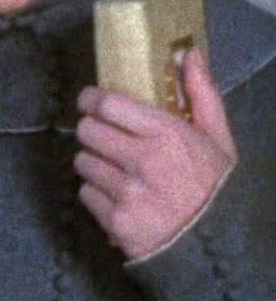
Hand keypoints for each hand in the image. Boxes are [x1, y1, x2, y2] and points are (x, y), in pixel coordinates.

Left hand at [74, 49, 236, 259]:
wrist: (217, 248)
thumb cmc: (216, 187)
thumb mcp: (218, 138)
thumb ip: (201, 93)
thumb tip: (187, 52)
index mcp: (166, 133)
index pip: (106, 104)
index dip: (90, 99)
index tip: (90, 101)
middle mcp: (142, 160)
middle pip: (86, 131)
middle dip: (92, 131)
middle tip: (103, 137)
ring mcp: (126, 193)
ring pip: (83, 162)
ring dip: (94, 163)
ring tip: (114, 169)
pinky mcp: (115, 221)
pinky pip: (86, 194)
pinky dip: (97, 194)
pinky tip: (118, 196)